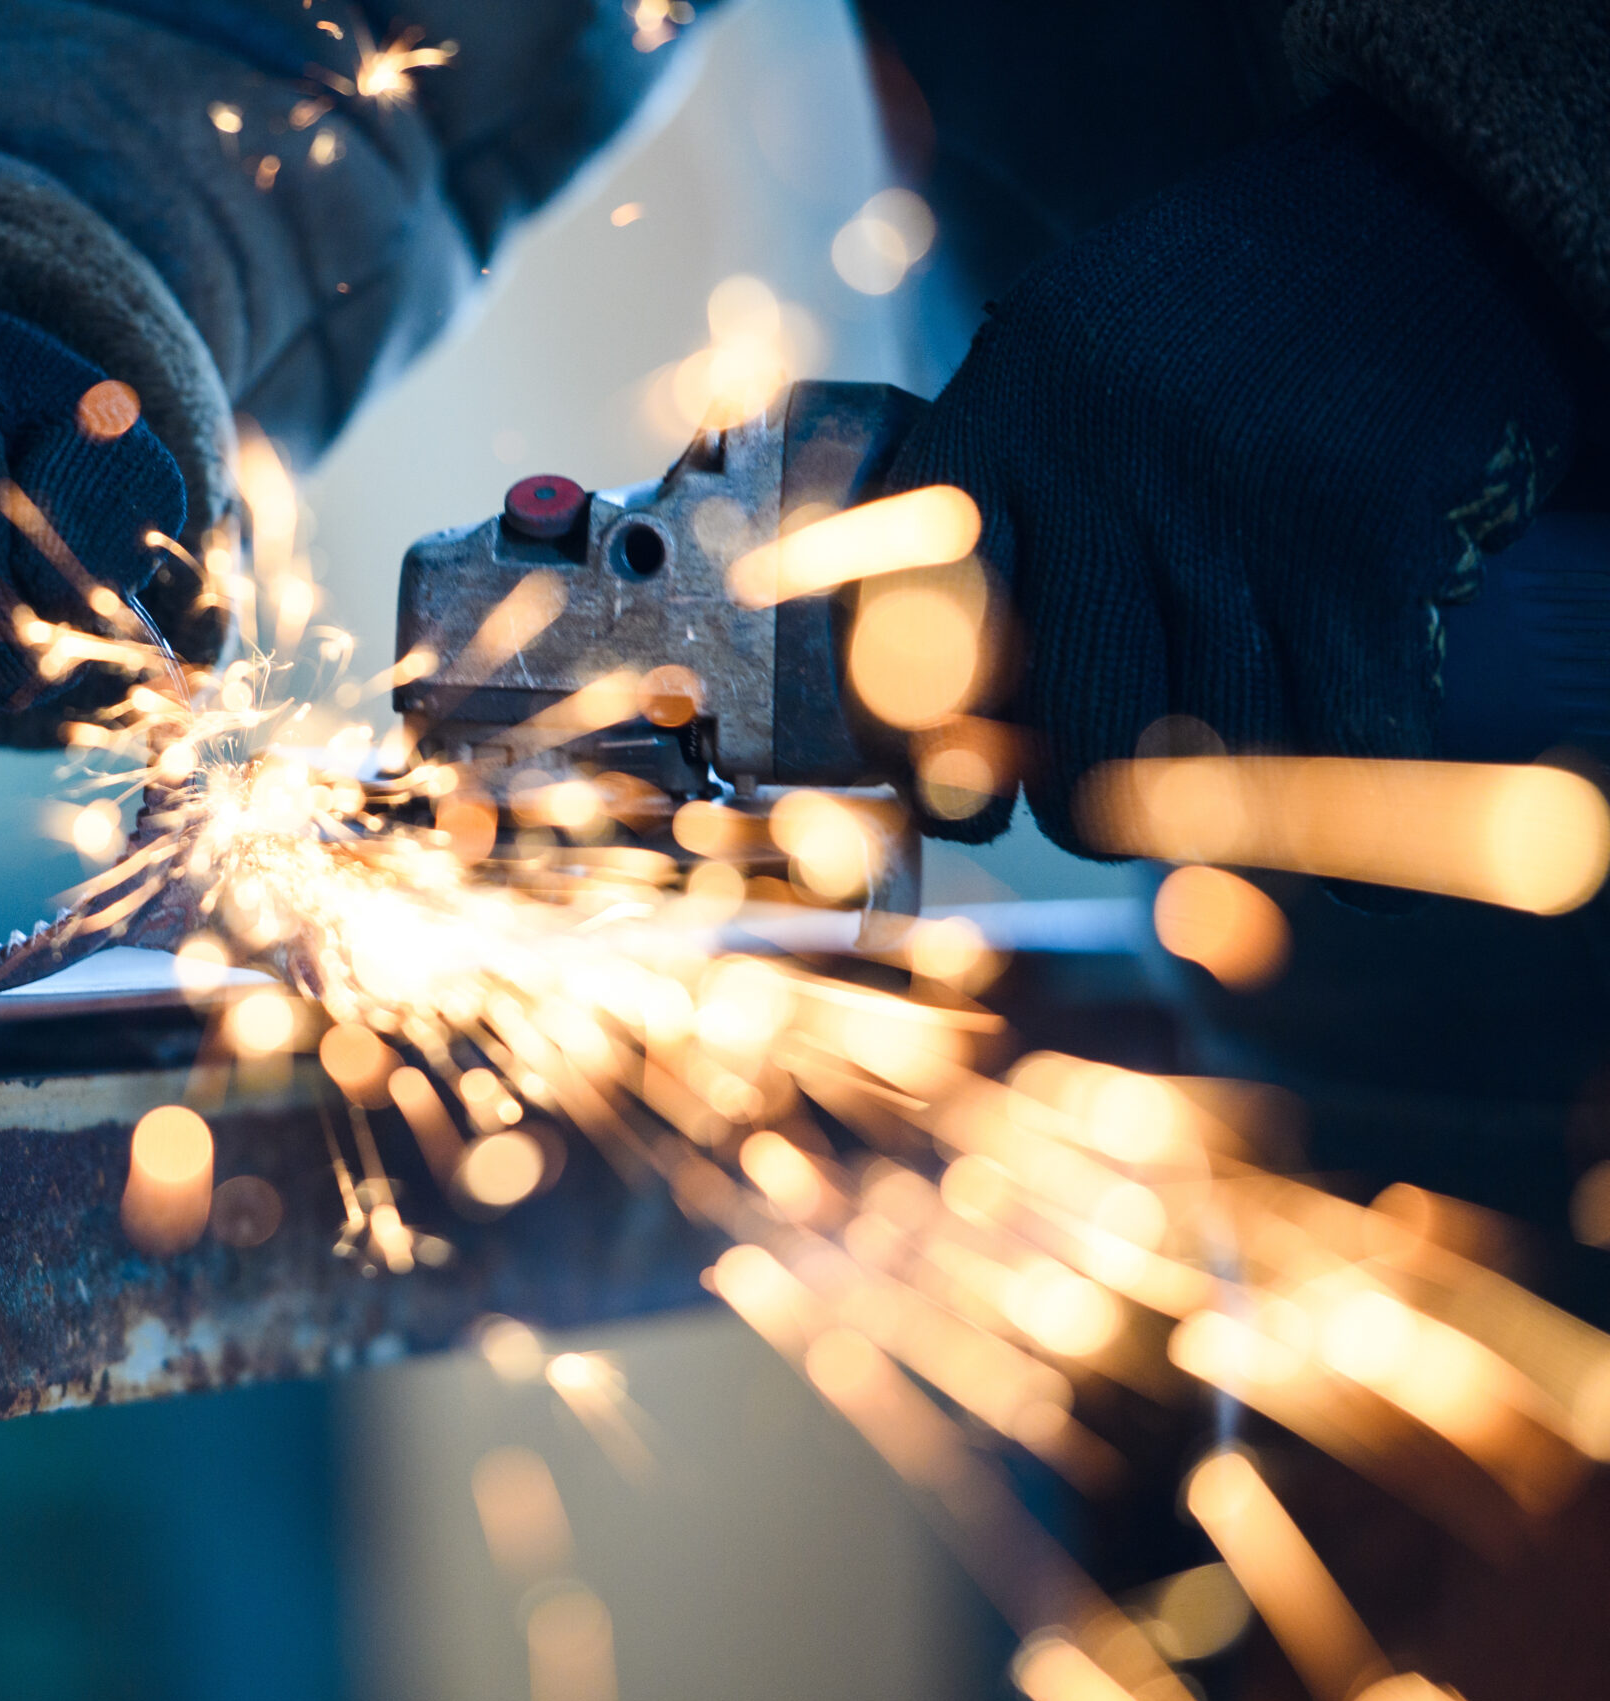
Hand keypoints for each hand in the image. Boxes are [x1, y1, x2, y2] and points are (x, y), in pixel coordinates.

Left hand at [884, 92, 1591, 851]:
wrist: (1403, 213)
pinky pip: (1341, 725)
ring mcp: (1235, 510)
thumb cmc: (1199, 306)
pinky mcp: (1361, 540)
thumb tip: (922, 669)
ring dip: (1218, 828)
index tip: (960, 800)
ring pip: (1203, 744)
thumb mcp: (1048, 353)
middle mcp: (1103, 473)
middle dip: (1086, 805)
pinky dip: (1347, 822)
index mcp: (1002, 424)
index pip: (928, 637)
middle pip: (1074, 722)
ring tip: (1220, 840)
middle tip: (1102, 813)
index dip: (939, 752)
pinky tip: (1343, 861)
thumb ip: (984, 485)